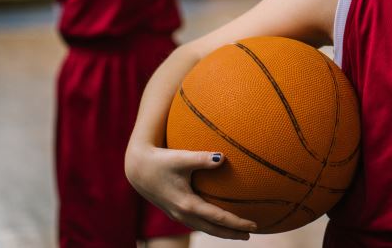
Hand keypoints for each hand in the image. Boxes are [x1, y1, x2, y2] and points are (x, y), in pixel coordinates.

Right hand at [125, 145, 256, 238]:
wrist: (138, 169)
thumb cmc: (161, 161)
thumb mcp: (182, 158)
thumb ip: (202, 158)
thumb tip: (223, 157)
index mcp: (187, 204)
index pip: (218, 218)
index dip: (236, 223)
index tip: (253, 225)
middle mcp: (183, 214)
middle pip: (212, 229)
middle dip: (232, 233)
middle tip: (250, 234)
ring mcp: (178, 214)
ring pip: (204, 228)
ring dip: (221, 231)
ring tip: (238, 232)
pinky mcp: (175, 211)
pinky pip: (197, 223)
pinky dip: (210, 225)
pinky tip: (218, 221)